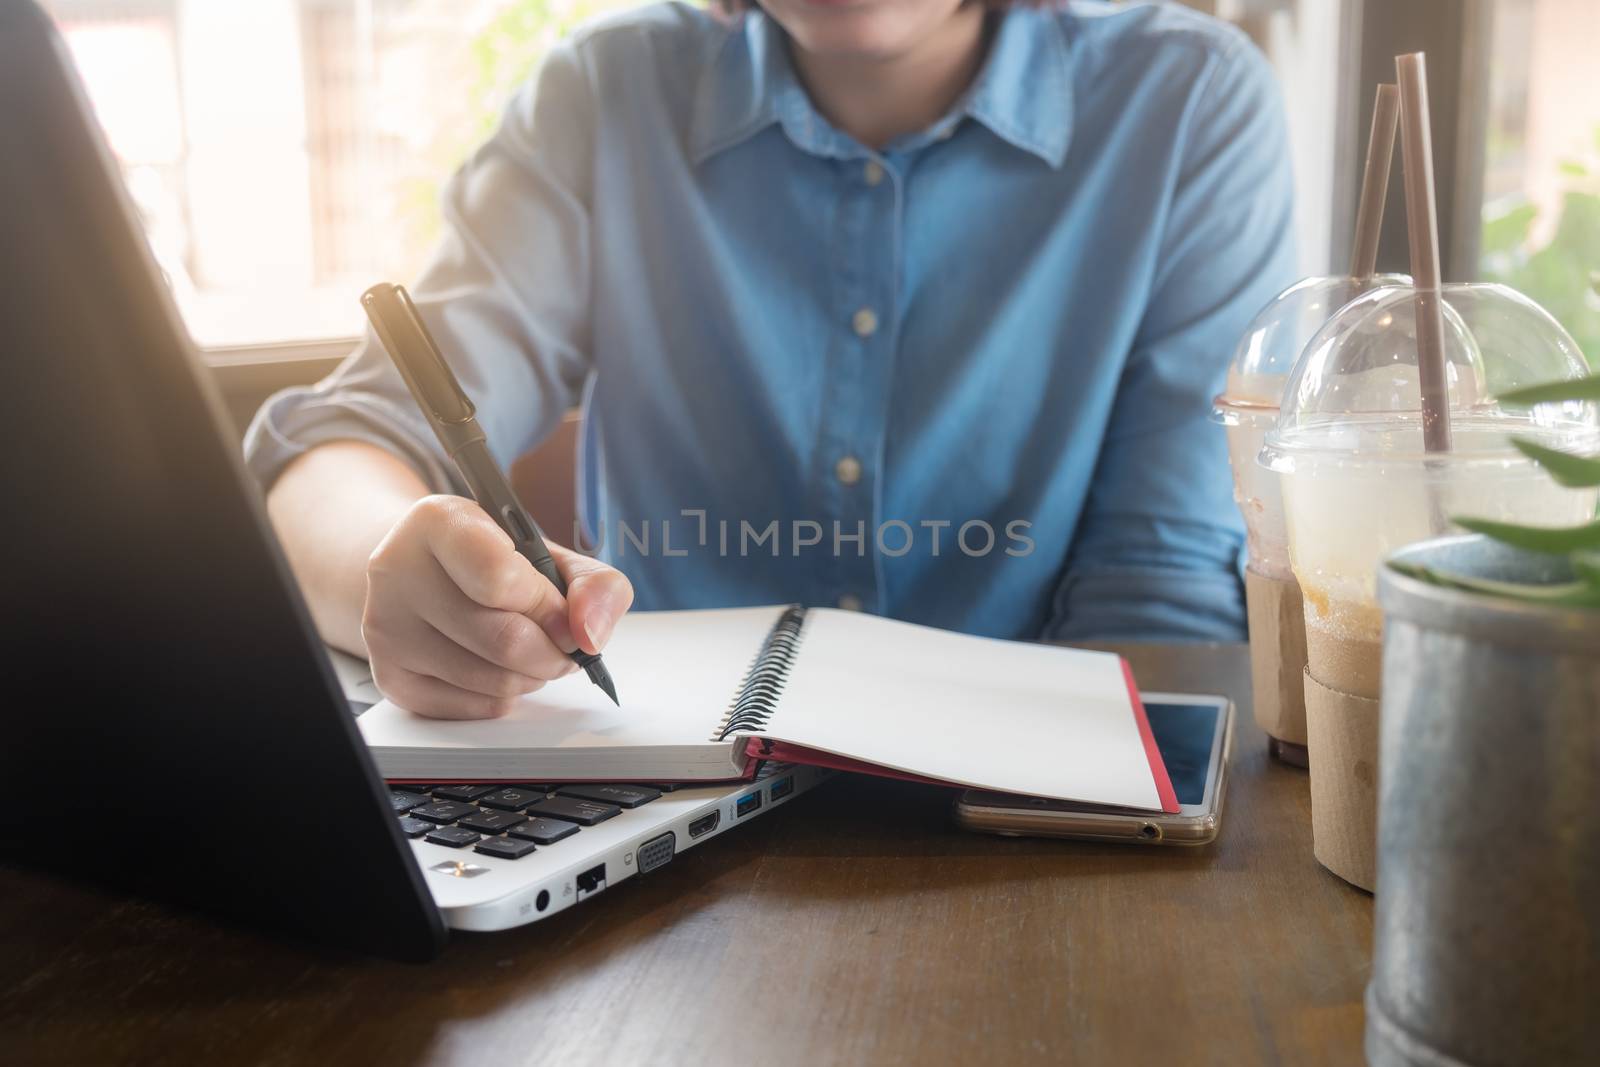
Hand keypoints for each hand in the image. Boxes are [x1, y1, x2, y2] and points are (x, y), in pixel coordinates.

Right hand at [362, 495, 632, 717]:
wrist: (423, 571)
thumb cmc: (491, 560)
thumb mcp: (548, 552)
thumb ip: (593, 583)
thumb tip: (591, 634)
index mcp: (439, 521)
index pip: (500, 578)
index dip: (548, 606)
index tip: (565, 615)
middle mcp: (397, 569)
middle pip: (503, 639)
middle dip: (552, 652)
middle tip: (563, 645)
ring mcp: (385, 626)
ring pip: (491, 680)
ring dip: (532, 677)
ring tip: (533, 654)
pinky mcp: (387, 675)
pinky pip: (470, 708)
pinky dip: (502, 697)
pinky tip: (498, 669)